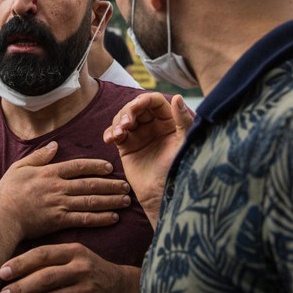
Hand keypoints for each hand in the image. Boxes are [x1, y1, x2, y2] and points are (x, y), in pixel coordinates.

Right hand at [0, 142, 131, 240]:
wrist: (2, 217)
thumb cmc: (8, 193)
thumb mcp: (20, 167)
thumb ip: (39, 156)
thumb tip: (55, 145)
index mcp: (50, 172)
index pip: (78, 166)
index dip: (96, 166)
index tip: (110, 168)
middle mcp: (58, 187)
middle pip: (90, 184)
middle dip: (111, 184)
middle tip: (126, 185)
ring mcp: (60, 204)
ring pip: (91, 201)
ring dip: (111, 200)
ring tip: (126, 200)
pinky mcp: (60, 221)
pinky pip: (84, 219)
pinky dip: (100, 218)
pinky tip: (113, 217)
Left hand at [0, 243, 140, 292]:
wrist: (120, 284)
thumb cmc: (87, 267)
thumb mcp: (73, 256)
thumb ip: (50, 258)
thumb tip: (15, 264)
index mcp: (73, 250)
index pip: (43, 254)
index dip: (21, 263)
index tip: (2, 271)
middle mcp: (80, 266)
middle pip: (46, 276)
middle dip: (22, 286)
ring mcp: (86, 287)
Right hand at [102, 93, 191, 227]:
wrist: (163, 196)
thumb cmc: (179, 170)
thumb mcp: (183, 144)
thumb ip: (183, 120)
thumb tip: (178, 97)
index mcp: (169, 121)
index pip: (154, 101)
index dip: (144, 100)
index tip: (137, 106)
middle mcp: (153, 126)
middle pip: (136, 107)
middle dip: (128, 112)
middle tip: (126, 123)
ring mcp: (139, 135)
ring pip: (123, 118)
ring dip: (117, 122)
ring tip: (119, 134)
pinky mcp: (126, 146)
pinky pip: (114, 133)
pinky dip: (109, 133)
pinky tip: (110, 139)